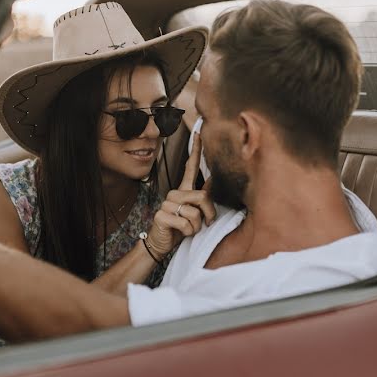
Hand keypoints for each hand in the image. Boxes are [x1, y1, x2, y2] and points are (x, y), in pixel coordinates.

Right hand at [144, 133, 215, 257]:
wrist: (161, 244)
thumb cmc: (180, 228)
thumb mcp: (195, 212)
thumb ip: (203, 198)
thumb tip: (215, 180)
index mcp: (183, 190)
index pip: (190, 166)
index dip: (196, 150)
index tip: (200, 133)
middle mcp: (174, 193)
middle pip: (203, 196)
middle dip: (209, 214)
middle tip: (204, 223)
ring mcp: (167, 203)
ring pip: (195, 212)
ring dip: (196, 226)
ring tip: (188, 229)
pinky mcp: (162, 214)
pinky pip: (186, 223)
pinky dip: (188, 232)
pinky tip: (180, 232)